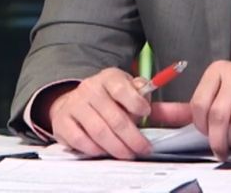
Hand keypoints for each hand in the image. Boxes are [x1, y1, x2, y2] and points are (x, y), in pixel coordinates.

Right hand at [46, 67, 191, 158]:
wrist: (72, 101)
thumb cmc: (107, 98)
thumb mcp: (126, 89)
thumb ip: (144, 95)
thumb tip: (167, 105)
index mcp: (109, 78)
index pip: (123, 88)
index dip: (136, 102)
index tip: (146, 114)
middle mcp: (90, 88)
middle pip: (114, 116)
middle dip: (132, 136)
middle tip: (143, 148)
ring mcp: (75, 104)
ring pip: (98, 130)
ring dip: (116, 146)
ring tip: (128, 153)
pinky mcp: (63, 121)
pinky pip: (80, 139)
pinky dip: (94, 148)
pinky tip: (105, 152)